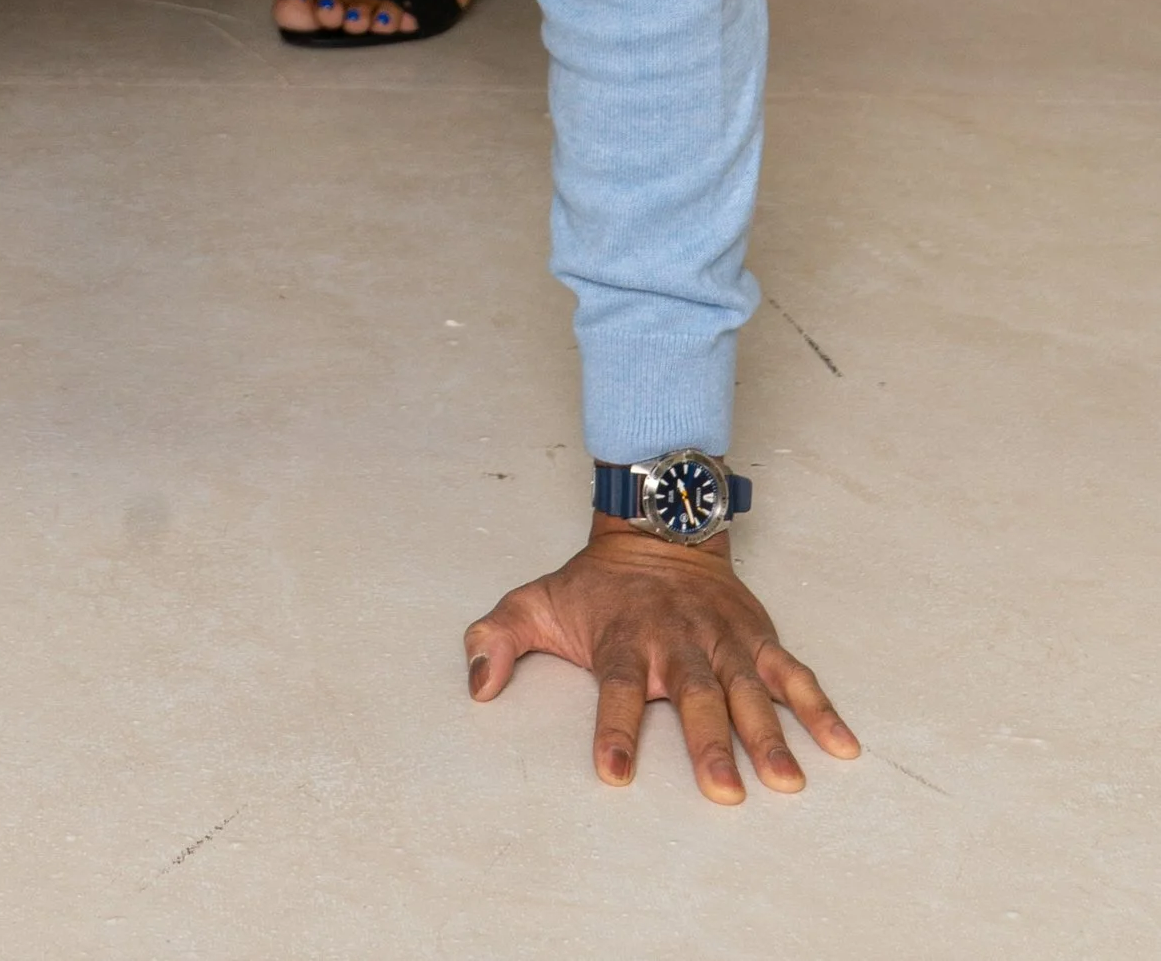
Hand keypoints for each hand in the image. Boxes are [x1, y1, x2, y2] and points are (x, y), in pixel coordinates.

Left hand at [467, 522, 858, 801]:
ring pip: (748, 689)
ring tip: (786, 781)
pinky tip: (843, 746)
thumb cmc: (597, 583)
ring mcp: (721, 639)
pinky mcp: (756, 637)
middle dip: (707, 743)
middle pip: (693, 695)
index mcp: (624, 638)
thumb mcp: (536, 599)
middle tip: (722, 793)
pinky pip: (794, 674)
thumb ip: (497, 638)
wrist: (656, 525)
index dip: (613, 729)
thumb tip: (475, 684)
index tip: (613, 772)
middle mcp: (676, 641)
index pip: (616, 687)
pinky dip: (820, 707)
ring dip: (768, 735)